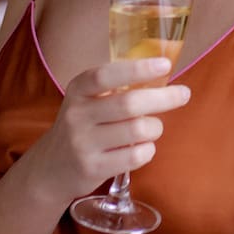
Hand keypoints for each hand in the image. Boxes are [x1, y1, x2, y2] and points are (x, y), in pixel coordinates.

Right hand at [27, 57, 191, 201]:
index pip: (105, 76)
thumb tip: (163, 70)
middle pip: (129, 104)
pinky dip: (148, 150)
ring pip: (137, 130)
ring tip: (153, 128)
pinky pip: (136, 156)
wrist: (50, 169)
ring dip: (155, 127)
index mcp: (78, 91)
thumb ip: (116, 87)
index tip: (165, 64)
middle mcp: (77, 115)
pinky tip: (143, 148)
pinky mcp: (92, 168)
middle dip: (164, 98)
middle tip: (183, 94)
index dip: (137, 69)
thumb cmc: (84, 127)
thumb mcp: (88, 101)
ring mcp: (83, 143)